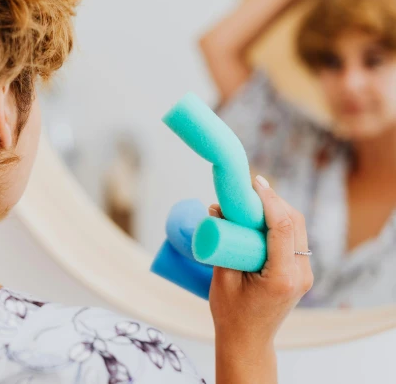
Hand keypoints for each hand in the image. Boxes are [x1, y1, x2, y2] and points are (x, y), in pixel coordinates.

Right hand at [209, 176, 312, 374]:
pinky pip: (296, 238)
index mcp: (282, 277)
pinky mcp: (301, 272)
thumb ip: (223, 242)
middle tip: (251, 187)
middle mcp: (300, 274)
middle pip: (295, 222)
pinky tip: (264, 214)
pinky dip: (281, 221)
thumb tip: (218, 208)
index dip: (269, 200)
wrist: (248, 340)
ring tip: (255, 198)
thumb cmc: (231, 313)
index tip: (254, 182)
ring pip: (299, 228)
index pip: (282, 227)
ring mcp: (304, 273)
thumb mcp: (222, 277)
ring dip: (279, 208)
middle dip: (275, 199)